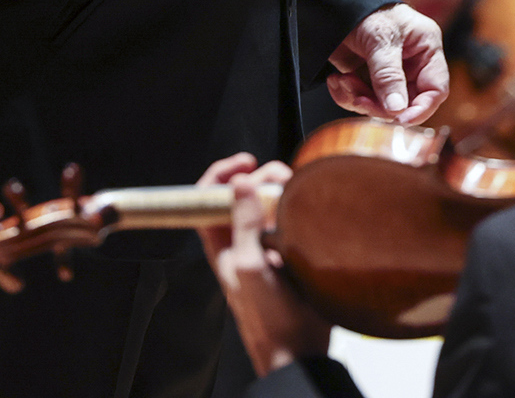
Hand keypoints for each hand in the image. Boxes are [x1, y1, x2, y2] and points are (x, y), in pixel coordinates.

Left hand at [196, 153, 326, 375]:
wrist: (298, 350)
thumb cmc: (268, 318)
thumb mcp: (251, 267)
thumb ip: (242, 226)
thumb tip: (238, 186)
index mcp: (222, 245)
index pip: (207, 199)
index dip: (220, 175)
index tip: (245, 164)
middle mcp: (241, 243)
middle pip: (241, 196)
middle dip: (259, 179)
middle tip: (279, 178)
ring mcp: (265, 249)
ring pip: (267, 207)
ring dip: (280, 193)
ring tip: (295, 192)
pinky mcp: (289, 255)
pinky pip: (289, 222)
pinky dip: (297, 211)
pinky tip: (307, 210)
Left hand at [328, 3, 447, 123]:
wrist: (335, 1)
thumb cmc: (366, 10)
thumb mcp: (380, 40)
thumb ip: (388, 75)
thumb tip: (397, 110)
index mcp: (426, 49)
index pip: (435, 88)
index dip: (421, 108)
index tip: (400, 119)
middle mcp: (411, 63)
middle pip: (406, 102)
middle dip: (380, 105)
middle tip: (359, 99)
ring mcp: (388, 73)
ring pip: (381, 105)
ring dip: (359, 99)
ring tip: (342, 82)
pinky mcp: (366, 77)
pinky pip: (361, 99)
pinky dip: (347, 96)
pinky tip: (336, 81)